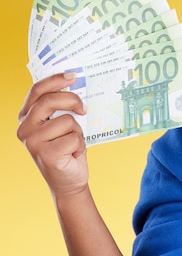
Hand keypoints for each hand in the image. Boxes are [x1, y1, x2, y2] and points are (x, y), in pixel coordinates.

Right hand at [17, 72, 88, 197]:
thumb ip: (60, 108)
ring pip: (67, 121)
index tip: (73, 75)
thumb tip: (76, 84)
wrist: (69, 180)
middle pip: (50, 101)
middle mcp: (25, 129)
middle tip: (84, 108)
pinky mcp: (47, 154)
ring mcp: (33, 142)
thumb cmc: (67, 148)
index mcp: (26, 118)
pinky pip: (74, 137)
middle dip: (72, 100)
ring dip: (78, 132)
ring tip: (72, 143)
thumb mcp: (61, 125)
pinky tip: (73, 154)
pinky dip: (80, 145)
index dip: (55, 80)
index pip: (37, 91)